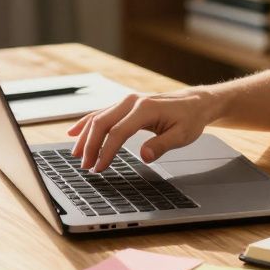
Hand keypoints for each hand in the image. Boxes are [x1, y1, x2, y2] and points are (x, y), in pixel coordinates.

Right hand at [66, 87, 220, 171]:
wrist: (195, 102)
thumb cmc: (189, 118)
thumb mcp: (182, 135)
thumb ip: (162, 145)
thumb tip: (144, 155)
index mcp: (145, 109)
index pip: (118, 132)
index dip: (106, 152)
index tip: (98, 168)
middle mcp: (132, 102)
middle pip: (102, 123)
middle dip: (90, 145)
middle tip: (84, 166)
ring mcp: (127, 101)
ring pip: (98, 117)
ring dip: (85, 136)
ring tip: (77, 155)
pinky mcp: (126, 105)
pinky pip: (101, 113)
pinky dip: (87, 123)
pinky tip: (74, 132)